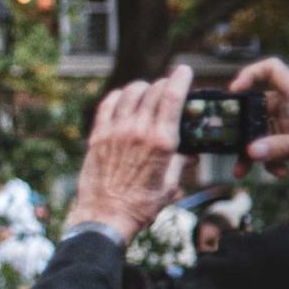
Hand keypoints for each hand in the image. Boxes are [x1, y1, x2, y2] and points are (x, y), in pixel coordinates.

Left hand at [70, 66, 191, 243]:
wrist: (105, 217)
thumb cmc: (140, 205)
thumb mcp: (170, 185)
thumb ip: (181, 163)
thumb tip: (191, 153)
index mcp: (162, 142)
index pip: (172, 97)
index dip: (180, 78)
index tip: (184, 71)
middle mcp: (138, 131)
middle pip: (153, 91)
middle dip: (164, 84)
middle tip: (168, 86)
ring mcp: (115, 132)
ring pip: (129, 93)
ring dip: (141, 87)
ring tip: (146, 90)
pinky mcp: (97, 137)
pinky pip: (107, 105)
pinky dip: (117, 96)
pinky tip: (122, 98)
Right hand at [232, 57, 288, 172]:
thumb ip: (281, 147)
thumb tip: (250, 153)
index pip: (270, 70)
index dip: (249, 75)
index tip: (235, 92)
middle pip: (257, 108)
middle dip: (242, 129)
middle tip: (229, 144)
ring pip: (262, 132)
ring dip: (253, 152)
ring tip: (243, 171)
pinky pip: (275, 146)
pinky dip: (273, 160)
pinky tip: (280, 172)